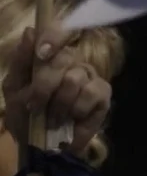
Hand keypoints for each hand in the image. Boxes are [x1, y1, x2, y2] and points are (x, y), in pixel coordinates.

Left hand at [3, 27, 111, 158]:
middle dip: (44, 86)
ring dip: (59, 104)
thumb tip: (30, 31)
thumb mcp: (13, 88)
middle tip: (36, 107)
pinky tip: (71, 120)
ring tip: (52, 120)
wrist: (39, 145)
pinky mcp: (104, 96)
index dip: (54, 36)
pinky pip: (92, 95)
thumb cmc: (25, 113)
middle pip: (64, 59)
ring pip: (76, 79)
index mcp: (52, 55)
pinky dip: (77, 110)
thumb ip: (20, 60)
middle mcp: (74, 62)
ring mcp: (91, 78)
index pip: (59, 33)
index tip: (42, 53)